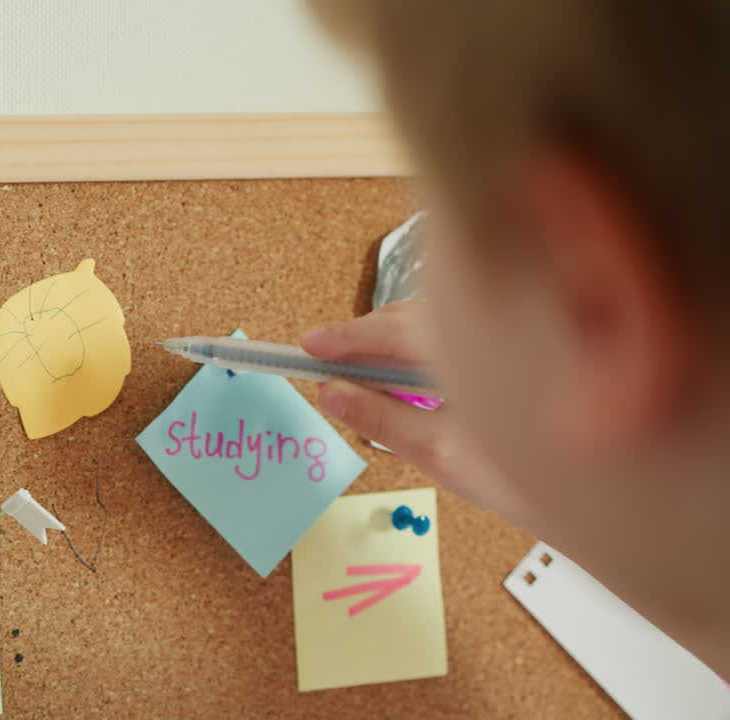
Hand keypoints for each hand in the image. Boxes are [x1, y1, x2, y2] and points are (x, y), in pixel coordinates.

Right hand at [302, 301, 505, 509]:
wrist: (585, 490)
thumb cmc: (517, 476)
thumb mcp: (437, 451)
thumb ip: (379, 418)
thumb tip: (330, 392)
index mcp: (471, 351)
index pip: (392, 331)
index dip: (345, 338)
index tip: (307, 347)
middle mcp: (484, 331)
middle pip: (406, 319)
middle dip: (361, 337)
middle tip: (320, 359)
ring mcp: (496, 335)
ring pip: (426, 322)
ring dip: (386, 342)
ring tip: (353, 369)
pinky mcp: (501, 346)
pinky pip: (445, 333)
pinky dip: (413, 347)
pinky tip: (398, 373)